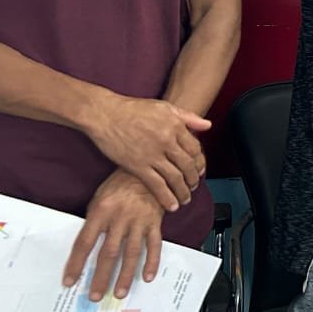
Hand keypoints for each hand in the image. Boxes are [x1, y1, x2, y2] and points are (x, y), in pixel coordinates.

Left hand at [63, 170, 165, 300]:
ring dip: (125, 275)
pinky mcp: (155, 221)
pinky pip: (154, 244)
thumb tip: (85, 247)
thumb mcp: (100, 197)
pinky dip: (152, 261)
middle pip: (108, 253)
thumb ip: (94, 221)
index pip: (85, 242)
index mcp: (101, 211)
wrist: (148, 169)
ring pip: (131, 253)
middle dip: (101, 277)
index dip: (76, 264)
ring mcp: (139, 220)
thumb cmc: (120, 183)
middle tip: (95, 296)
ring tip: (120, 292)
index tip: (70, 281)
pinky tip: (148, 276)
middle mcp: (120, 217)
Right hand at [83, 96, 208, 211]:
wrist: (105, 114)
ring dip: (183, 191)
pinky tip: (171, 205)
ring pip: (175, 177)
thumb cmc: (132, 109)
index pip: (195, 149)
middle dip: (193, 179)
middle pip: (188, 165)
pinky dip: (166, 197)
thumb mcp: (164, 106)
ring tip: (185, 199)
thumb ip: (187, 117)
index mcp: (175, 126)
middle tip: (193, 186)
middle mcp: (167, 140)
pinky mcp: (137, 166)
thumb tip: (207, 125)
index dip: (200, 162)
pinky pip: (156, 185)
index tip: (199, 169)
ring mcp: (153, 154)